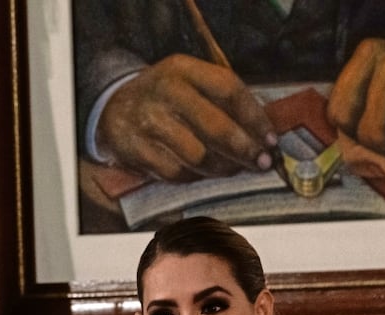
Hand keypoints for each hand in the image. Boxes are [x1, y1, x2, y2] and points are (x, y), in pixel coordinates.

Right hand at [98, 54, 276, 180]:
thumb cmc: (166, 98)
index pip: (229, 91)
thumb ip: (224, 101)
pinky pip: (175, 172)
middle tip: (261, 162)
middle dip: (244, 149)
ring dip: (222, 168)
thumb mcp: (191, 82)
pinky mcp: (135, 149)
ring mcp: (147, 122)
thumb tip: (263, 135)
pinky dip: (194, 176)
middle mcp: (164, 92)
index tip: (270, 140)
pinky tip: (202, 172)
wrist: (113, 107)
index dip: (255, 119)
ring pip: (197, 156)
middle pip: (215, 127)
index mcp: (183, 69)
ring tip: (233, 169)